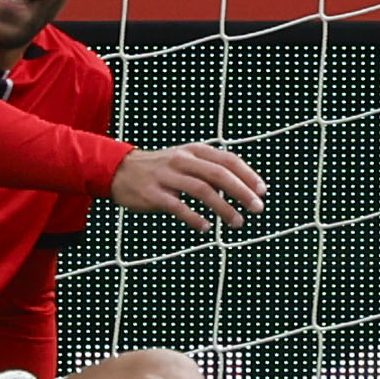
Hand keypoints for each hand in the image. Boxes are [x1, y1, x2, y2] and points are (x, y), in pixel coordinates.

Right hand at [110, 141, 265, 230]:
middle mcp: (181, 160)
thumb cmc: (159, 169)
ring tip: (238, 222)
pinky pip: (178, 206)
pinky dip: (194, 217)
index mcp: (192, 151)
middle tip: (257, 207)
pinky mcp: (152, 194)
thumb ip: (209, 171)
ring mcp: (166, 176)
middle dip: (241, 191)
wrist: (118, 170)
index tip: (262, 191)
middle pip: (218, 173)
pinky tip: (206, 227)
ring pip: (202, 190)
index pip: (227, 159)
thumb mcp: (184, 161)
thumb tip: (240, 189)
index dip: (247, 174)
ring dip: (223, 208)